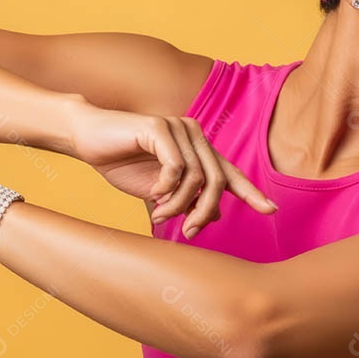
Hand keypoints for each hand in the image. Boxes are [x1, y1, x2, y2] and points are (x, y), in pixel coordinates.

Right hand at [69, 106, 276, 234]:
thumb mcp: (160, 190)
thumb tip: (217, 216)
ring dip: (179, 204)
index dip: (251, 192)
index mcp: (198, 150)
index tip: (271, 210)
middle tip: (188, 232)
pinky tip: (153, 195)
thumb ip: (187, 200)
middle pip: (217, 181)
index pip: (230, 174)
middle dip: (204, 212)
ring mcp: (180, 127)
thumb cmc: (123, 162)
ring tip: (159, 214)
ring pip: (196, 177)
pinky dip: (167, 187)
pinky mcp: (161, 126)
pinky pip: (176, 166)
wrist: (88, 138)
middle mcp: (195, 135)